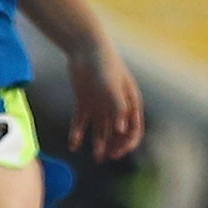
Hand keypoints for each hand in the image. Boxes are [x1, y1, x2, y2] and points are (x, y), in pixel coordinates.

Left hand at [66, 38, 144, 161]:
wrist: (86, 49)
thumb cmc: (105, 65)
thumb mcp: (113, 86)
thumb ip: (118, 107)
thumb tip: (122, 130)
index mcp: (130, 104)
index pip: (134, 130)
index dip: (128, 143)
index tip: (119, 152)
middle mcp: (116, 108)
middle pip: (118, 134)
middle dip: (114, 147)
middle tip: (106, 158)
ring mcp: (100, 106)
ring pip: (101, 131)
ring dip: (99, 145)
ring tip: (96, 158)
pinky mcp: (84, 104)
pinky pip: (81, 123)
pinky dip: (77, 134)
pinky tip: (73, 145)